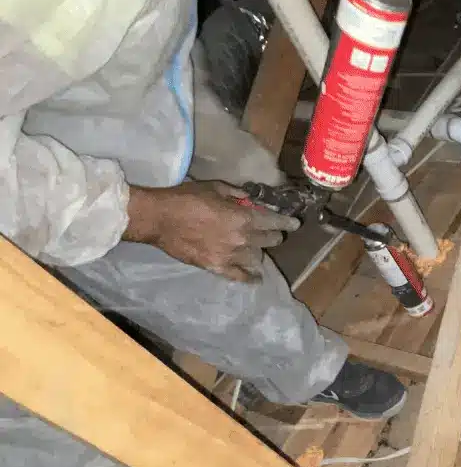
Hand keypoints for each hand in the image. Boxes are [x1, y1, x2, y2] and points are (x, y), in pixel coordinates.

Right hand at [123, 181, 298, 282]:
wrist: (159, 219)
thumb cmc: (186, 199)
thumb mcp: (215, 188)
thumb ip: (237, 195)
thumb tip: (250, 198)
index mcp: (244, 218)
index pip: (274, 222)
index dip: (287, 222)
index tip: (295, 224)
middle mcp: (242, 239)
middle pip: (270, 241)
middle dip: (274, 235)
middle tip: (272, 232)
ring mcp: (230, 256)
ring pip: (257, 258)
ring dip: (259, 252)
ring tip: (257, 249)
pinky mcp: (216, 267)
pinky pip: (239, 276)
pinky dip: (250, 278)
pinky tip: (257, 278)